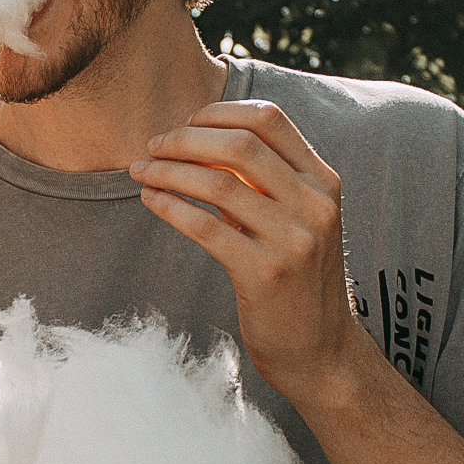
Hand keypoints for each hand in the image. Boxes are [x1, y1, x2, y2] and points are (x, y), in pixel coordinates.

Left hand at [128, 100, 368, 400]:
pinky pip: (205, 227)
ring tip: (140, 170)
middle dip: (185, 138)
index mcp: (323, 181)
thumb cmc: (297, 279)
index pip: (269, 119)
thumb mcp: (295, 219)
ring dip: (168, 170)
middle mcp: (315, 205)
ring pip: (218, 183)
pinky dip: (170, 206)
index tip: (184, 123)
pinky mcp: (266, 274)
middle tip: (153, 146)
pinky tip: (150, 199)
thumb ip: (262, 181)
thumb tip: (197, 140)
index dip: (218, 113)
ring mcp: (293, 240)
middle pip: (240, 144)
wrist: (321, 350)